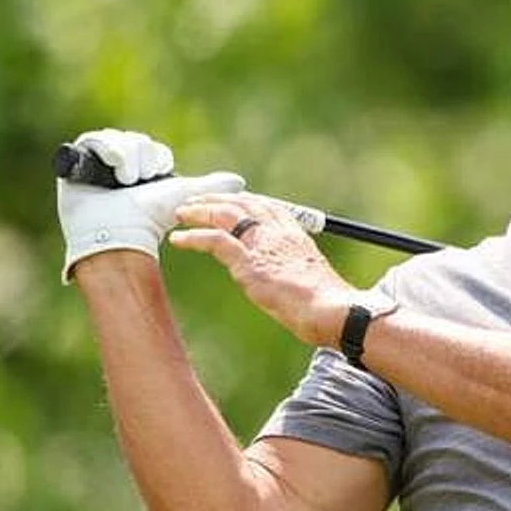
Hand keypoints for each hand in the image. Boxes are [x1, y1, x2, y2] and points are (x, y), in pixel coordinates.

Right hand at [57, 129, 244, 282]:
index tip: (154, 180)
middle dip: (142, 162)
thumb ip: (210, 187)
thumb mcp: (182, 196)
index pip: (150, 146)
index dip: (155, 160)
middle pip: (134, 141)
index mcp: (139, 166)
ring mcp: (94, 162)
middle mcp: (116, 162)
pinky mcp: (74, 162)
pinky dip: (108, 155)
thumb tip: (240, 181)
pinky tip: (109, 175)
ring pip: (118, 140)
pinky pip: (94, 141)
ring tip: (123, 183)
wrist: (121, 231)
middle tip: (137, 185)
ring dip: (128, 162)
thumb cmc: (149, 219)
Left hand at [170, 192, 355, 347]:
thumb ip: (296, 271)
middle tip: (197, 201)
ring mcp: (263, 245)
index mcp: (296, 236)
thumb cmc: (327, 306)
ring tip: (182, 213)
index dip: (246, 200)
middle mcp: (279, 234)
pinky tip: (179, 239)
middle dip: (218, 199)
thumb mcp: (313, 280)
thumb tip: (288, 281)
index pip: (268, 207)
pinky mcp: (249, 262)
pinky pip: (215, 240)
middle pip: (244, 204)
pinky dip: (194, 237)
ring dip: (200, 211)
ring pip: (225, 215)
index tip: (230, 200)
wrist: (331, 311)